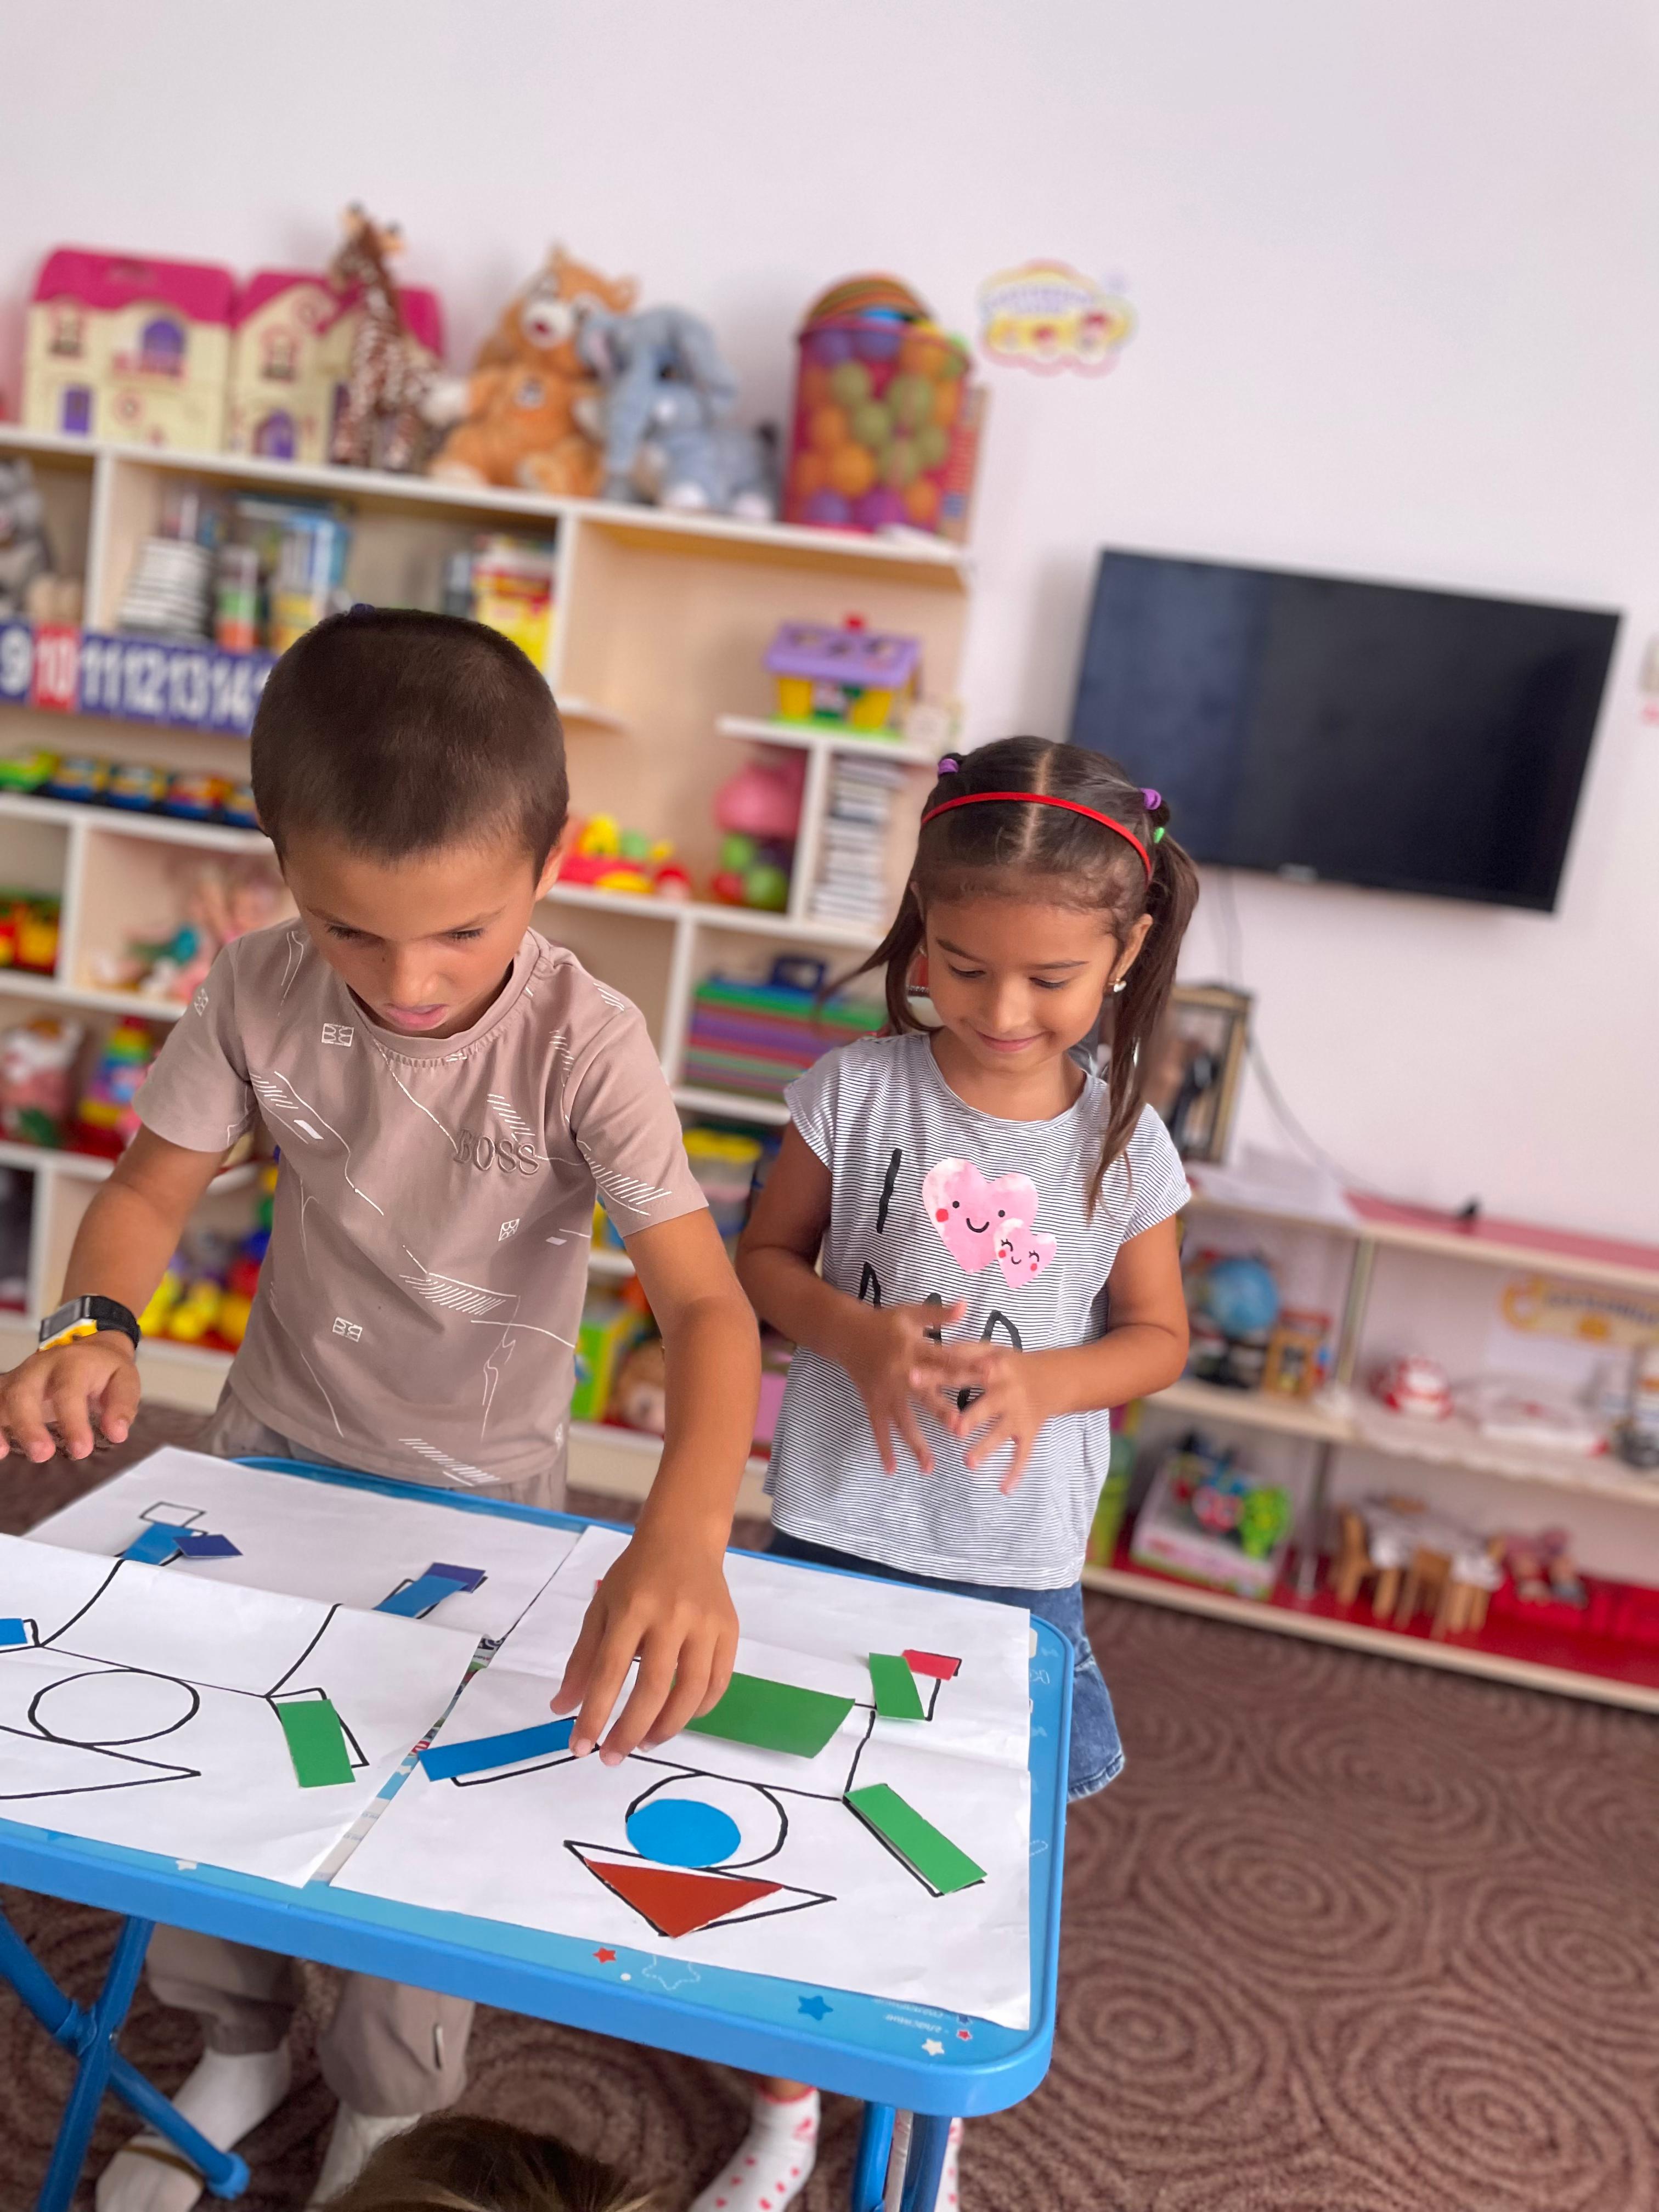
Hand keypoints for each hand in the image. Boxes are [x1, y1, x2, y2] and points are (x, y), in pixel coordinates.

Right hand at [0, 1337, 139, 1462]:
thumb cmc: (103, 1368)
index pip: (68, 1392)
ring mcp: (18, 1378)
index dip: (73, 1422)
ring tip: (3, 1452)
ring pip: (0, 1398)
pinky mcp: (6, 1391)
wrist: (87, 1347)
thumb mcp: (124, 1379)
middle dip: (28, 1425)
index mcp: (72, 1363)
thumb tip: (117, 1433)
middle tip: (42, 1454)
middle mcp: (39, 1368)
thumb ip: (122, 1405)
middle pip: (23, 1392)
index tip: (81, 1450)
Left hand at [551, 1522, 738, 1764]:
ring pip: (691, 1692)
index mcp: (632, 1607)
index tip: (579, 1746)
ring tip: (645, 1743)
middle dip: (630, 1731)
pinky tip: (677, 1718)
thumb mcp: (601, 1608)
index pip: (610, 1670)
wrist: (685, 1538)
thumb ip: (582, 1659)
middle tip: (612, 1757)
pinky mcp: (730, 1630)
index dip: (593, 1713)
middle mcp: (672, 1616)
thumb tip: (562, 1708)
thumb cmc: (636, 1576)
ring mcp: (706, 1624)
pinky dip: (698, 1710)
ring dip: (666, 1728)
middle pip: (653, 1688)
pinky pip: (718, 1683)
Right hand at [844, 1299, 966, 1474]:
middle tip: (961, 1428)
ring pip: (902, 1421)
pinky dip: (884, 1449)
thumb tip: (966, 1305)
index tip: (990, 1375)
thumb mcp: (911, 1314)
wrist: (846, 1332)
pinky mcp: (873, 1402)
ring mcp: (885, 1392)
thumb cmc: (885, 1322)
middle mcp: (900, 1374)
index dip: (967, 1366)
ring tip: (930, 1467)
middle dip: (942, 1411)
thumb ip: (939, 1315)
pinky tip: (892, 1470)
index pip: (945, 1359)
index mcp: (913, 1349)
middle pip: (924, 1395)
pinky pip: (879, 1429)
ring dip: (915, 1444)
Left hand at [912, 1342, 1050, 1493]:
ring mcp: (1019, 1415)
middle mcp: (1007, 1393)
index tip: (912, 1380)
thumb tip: (929, 1347)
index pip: (960, 1373)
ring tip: (968, 1462)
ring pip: (1000, 1434)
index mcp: (993, 1369)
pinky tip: (1003, 1488)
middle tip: (954, 1429)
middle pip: (986, 1406)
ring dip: (985, 1448)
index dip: (937, 1376)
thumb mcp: (990, 1350)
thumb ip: (963, 1351)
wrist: (1054, 1378)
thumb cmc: (1010, 1364)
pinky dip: (1015, 1472)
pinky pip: (1023, 1455)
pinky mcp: (1029, 1433)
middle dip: (971, 1418)